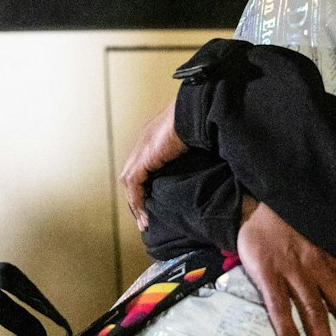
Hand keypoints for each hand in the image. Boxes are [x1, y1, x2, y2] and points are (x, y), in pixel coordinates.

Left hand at [119, 101, 186, 231]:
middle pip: (132, 177)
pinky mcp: (143, 159)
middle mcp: (143, 144)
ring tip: (145, 221)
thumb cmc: (198, 123)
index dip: (145, 186)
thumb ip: (189, 151)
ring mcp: (141, 151)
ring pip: (130, 183)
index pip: (142, 168)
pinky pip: (134, 185)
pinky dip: (138, 200)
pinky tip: (145, 214)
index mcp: (152, 139)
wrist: (193, 114)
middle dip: (137, 198)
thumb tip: (205, 160)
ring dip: (136, 203)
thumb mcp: (192, 141)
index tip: (152, 203)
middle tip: (145, 217)